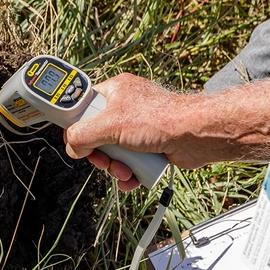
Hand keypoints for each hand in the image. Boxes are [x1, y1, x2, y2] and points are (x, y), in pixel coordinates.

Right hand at [63, 74, 200, 190]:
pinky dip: (128, 173)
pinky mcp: (149, 145)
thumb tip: (73, 147)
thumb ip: (83, 134)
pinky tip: (131, 178)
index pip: (84, 106)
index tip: (77, 140)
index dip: (78, 125)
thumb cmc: (161, 120)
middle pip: (97, 134)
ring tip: (123, 171)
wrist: (196, 136)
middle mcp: (126, 107)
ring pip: (113, 151)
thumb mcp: (110, 125)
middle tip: (103, 160)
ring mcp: (138, 127)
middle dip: (99, 154)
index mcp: (115, 91)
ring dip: (114, 166)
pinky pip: (129, 161)